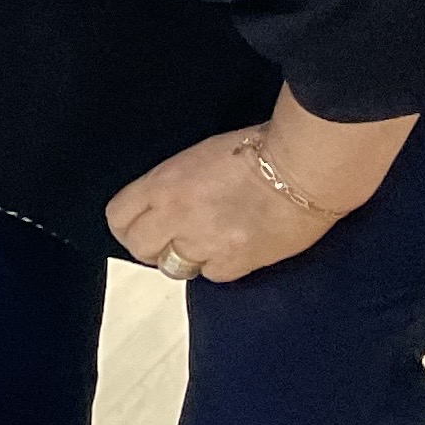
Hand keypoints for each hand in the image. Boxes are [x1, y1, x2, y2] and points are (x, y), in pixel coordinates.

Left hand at [106, 123, 344, 285]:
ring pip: (174, 267)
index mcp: (163, 184)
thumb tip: (165, 207)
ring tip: (206, 242)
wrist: (305, 168)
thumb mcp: (197, 157)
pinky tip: (235, 247)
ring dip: (185, 258)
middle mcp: (177, 218)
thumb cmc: (256, 148)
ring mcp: (205, 244)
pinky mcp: (236, 263)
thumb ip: (173, 186)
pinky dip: (220, 265)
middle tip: (170, 239)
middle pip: (140, 249)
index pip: (118, 217)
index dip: (128, 224)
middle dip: (151, 246)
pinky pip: (213, 276)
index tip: (141, 225)